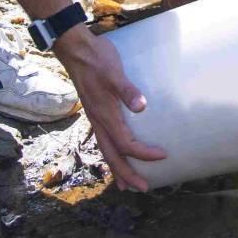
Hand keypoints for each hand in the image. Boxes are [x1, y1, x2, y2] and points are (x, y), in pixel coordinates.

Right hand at [53, 25, 165, 190]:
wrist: (75, 49)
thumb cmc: (97, 59)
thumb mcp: (114, 72)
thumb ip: (128, 90)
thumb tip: (142, 107)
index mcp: (105, 115)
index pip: (126, 144)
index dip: (144, 153)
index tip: (162, 155)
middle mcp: (98, 121)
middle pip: (113, 155)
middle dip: (127, 174)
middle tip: (143, 188)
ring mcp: (94, 117)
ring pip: (105, 150)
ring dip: (117, 169)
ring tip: (126, 184)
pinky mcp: (95, 111)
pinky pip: (103, 140)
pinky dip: (110, 153)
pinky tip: (115, 153)